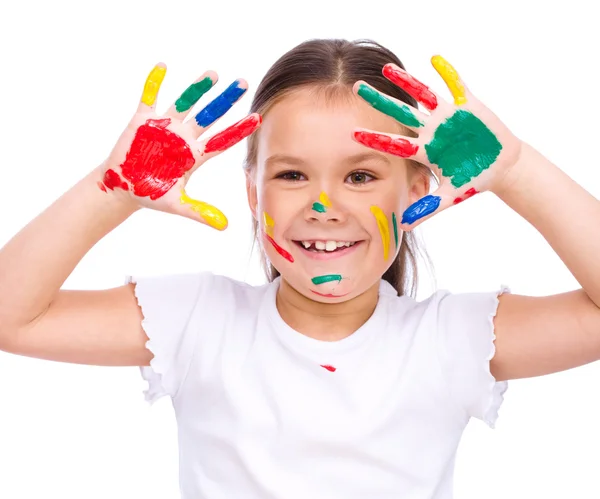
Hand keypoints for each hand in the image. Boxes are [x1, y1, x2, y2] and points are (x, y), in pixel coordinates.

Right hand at [98, 63, 260, 229]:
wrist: (123, 187)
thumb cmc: (151, 195)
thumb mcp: (177, 205)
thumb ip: (200, 212)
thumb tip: (225, 226)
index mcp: (195, 155)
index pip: (222, 139)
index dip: (239, 129)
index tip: (257, 117)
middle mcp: (184, 137)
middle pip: (209, 115)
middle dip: (225, 100)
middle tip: (243, 83)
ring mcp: (165, 126)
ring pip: (185, 102)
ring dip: (197, 88)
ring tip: (213, 74)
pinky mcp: (142, 120)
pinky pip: (149, 97)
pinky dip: (154, 82)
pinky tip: (162, 66)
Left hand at [353, 55, 522, 228]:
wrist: (501, 166)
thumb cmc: (472, 181)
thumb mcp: (450, 196)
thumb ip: (427, 208)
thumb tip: (405, 227)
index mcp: (425, 150)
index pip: (395, 142)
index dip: (375, 138)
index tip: (352, 133)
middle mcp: (431, 130)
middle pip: (401, 113)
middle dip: (380, 101)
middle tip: (356, 88)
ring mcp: (448, 116)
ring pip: (423, 95)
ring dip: (406, 82)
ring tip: (387, 69)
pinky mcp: (468, 104)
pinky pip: (457, 85)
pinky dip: (448, 73)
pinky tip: (434, 59)